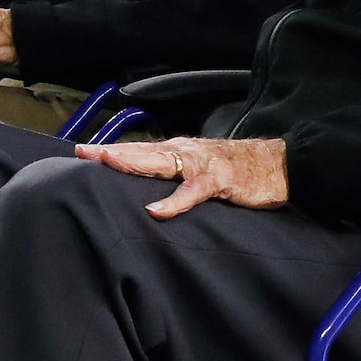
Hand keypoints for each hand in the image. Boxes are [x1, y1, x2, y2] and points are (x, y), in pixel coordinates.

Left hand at [75, 136, 287, 218]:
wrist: (278, 164)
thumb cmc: (239, 170)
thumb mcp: (201, 171)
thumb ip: (177, 177)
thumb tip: (150, 194)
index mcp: (179, 151)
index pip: (138, 150)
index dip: (111, 150)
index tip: (81, 151)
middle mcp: (184, 152)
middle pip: (141, 152)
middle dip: (111, 153)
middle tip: (81, 152)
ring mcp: (200, 164)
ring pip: (161, 163)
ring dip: (134, 163)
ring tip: (107, 164)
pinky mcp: (218, 181)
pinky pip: (192, 192)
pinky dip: (174, 201)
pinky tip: (156, 210)